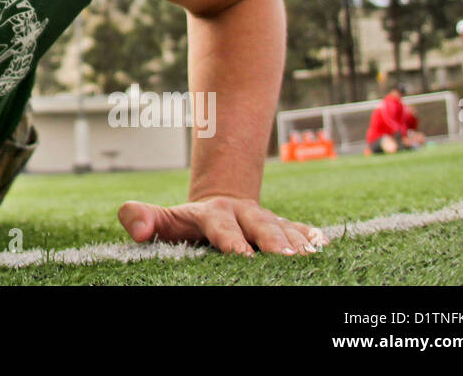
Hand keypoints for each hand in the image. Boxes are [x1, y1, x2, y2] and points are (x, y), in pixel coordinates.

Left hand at [117, 195, 328, 255]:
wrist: (219, 203)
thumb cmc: (188, 221)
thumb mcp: (164, 218)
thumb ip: (142, 218)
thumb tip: (138, 231)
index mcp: (214, 213)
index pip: (222, 227)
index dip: (231, 240)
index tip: (241, 256)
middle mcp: (245, 214)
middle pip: (261, 225)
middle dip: (274, 241)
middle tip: (286, 258)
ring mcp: (267, 219)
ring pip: (286, 228)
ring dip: (298, 242)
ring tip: (310, 258)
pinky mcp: (286, 226)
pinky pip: (302, 229)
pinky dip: (313, 237)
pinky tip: (324, 248)